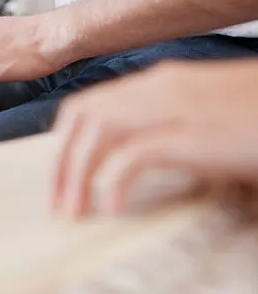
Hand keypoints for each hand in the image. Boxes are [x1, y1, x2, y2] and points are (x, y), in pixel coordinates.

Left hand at [52, 59, 257, 217]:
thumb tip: (130, 155)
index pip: (88, 104)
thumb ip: (163, 125)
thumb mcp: (199, 115)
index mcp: (156, 82)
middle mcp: (156, 88)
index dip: (65, 140)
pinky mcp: (192, 134)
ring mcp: (173, 107)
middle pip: (83, 117)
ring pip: (98, 134)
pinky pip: (134, 156)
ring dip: (76, 175)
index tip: (59, 173)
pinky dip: (114, 182)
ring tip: (72, 211)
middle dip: (61, 161)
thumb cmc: (252, 116)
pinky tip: (112, 208)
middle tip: (56, 201)